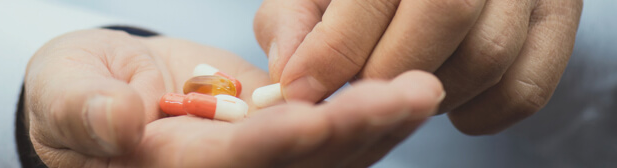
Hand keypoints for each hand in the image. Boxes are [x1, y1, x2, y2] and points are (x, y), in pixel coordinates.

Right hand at [24, 29, 443, 166]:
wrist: (112, 86)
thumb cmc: (78, 91)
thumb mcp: (66, 95)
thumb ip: (84, 110)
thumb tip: (118, 119)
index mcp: (175, 167)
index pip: (235, 162)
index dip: (277, 143)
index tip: (319, 117)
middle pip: (300, 163)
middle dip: (355, 130)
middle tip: (412, 94)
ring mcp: (259, 153)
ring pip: (328, 153)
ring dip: (376, 121)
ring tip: (423, 90)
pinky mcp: (278, 132)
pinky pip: (329, 130)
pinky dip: (365, 110)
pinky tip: (402, 88)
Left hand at [254, 0, 582, 134]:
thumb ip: (297, 20)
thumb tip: (291, 77)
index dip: (334, 52)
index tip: (300, 90)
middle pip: (443, 16)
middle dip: (386, 72)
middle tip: (356, 91)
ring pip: (487, 57)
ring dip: (431, 94)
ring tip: (400, 87)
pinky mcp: (558, 20)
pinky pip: (524, 90)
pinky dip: (479, 114)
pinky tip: (448, 102)